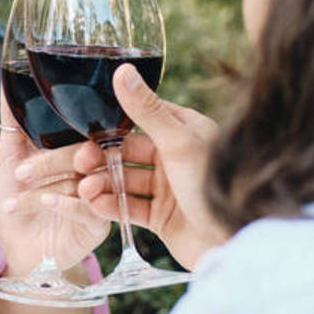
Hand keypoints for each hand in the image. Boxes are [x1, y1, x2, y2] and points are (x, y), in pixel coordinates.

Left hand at [0, 87, 109, 278]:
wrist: (14, 244)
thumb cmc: (16, 199)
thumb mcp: (10, 159)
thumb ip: (13, 124)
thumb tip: (7, 84)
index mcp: (79, 149)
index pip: (87, 129)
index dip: (72, 126)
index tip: (49, 125)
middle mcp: (94, 170)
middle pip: (88, 154)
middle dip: (52, 160)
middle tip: (21, 171)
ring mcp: (100, 197)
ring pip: (88, 180)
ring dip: (51, 182)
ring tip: (21, 184)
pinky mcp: (99, 224)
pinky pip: (90, 210)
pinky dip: (64, 203)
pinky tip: (44, 202)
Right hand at [73, 64, 227, 269]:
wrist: (233, 242)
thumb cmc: (214, 186)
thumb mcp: (178, 142)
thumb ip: (146, 109)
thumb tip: (122, 71)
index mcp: (186, 131)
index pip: (141, 117)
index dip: (111, 123)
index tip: (86, 128)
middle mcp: (177, 157)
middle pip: (128, 151)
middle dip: (101, 157)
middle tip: (79, 163)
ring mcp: (169, 188)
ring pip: (126, 180)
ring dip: (103, 183)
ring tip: (84, 188)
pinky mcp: (162, 217)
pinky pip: (130, 207)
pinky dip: (111, 205)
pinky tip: (93, 203)